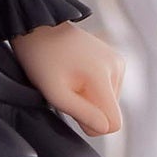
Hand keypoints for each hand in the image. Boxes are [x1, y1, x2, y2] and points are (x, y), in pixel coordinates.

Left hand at [12, 19, 122, 135]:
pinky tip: (75, 73)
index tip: (72, 108)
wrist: (39, 28)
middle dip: (87, 107)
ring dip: (88, 97)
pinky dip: (91, 87)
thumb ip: (82, 112)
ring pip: (108, 101)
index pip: (114, 123)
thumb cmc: (41, 60)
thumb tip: (105, 128)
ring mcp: (117, 61)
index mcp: (104, 75)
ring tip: (68, 79)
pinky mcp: (115, 59)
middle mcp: (117, 67)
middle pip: (109, 112)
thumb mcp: (54, 92)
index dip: (92, 124)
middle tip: (64, 89)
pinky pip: (107, 89)